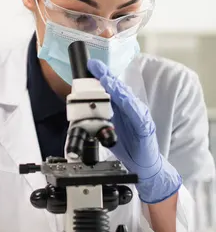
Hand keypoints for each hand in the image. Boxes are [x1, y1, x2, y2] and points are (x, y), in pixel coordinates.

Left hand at [87, 58, 181, 203]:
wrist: (144, 165)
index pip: (112, 89)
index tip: (92, 66)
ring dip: (116, 88)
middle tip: (96, 66)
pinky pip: (137, 114)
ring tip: (106, 79)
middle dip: (106, 76)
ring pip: (127, 98)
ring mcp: (141, 116)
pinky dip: (130, 105)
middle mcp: (133, 108)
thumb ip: (101, 118)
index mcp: (123, 108)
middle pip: (119, 89)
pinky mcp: (146, 127)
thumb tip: (84, 109)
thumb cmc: (129, 146)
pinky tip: (124, 99)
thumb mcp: (109, 129)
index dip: (102, 76)